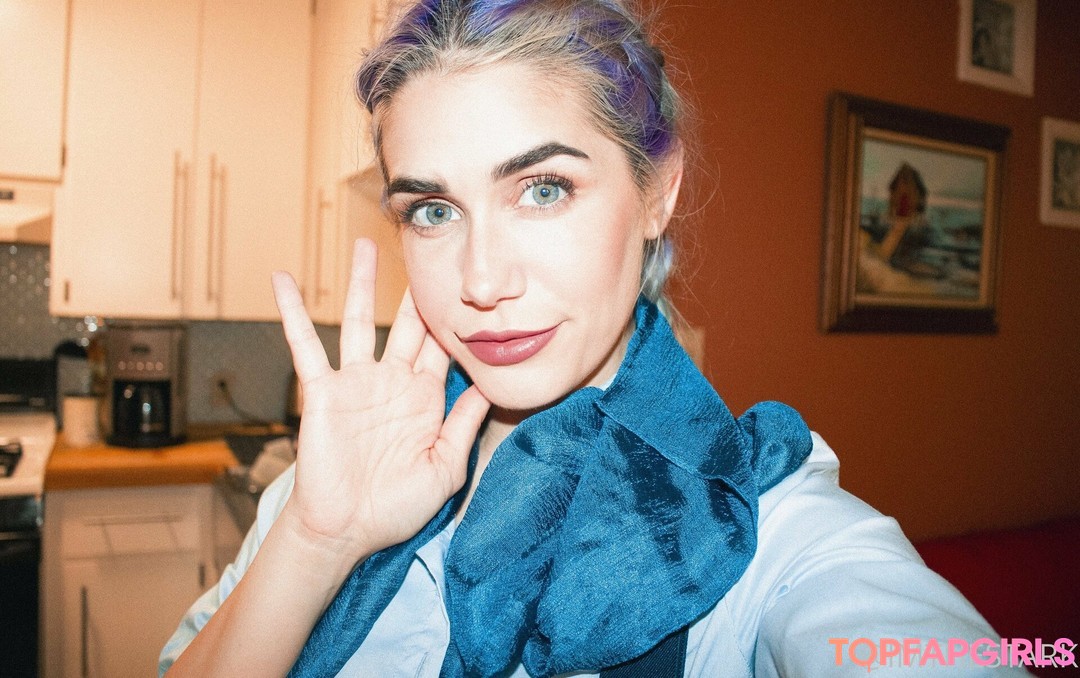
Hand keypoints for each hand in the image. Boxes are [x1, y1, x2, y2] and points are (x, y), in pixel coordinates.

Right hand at [271, 239, 489, 561]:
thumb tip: (491, 385)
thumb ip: (465, 425)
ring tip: (364, 245)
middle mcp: (392, 382)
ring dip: (360, 283)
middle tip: (426, 246)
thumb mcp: (446, 467)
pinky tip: (283, 280)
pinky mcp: (321, 390)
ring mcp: (356, 382)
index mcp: (425, 398)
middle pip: (406, 322)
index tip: (471, 284)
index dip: (456, 318)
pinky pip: (305, 344)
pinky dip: (294, 312)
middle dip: (415, 287)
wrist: (347, 531)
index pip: (444, 348)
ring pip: (358, 320)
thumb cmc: (397, 506)